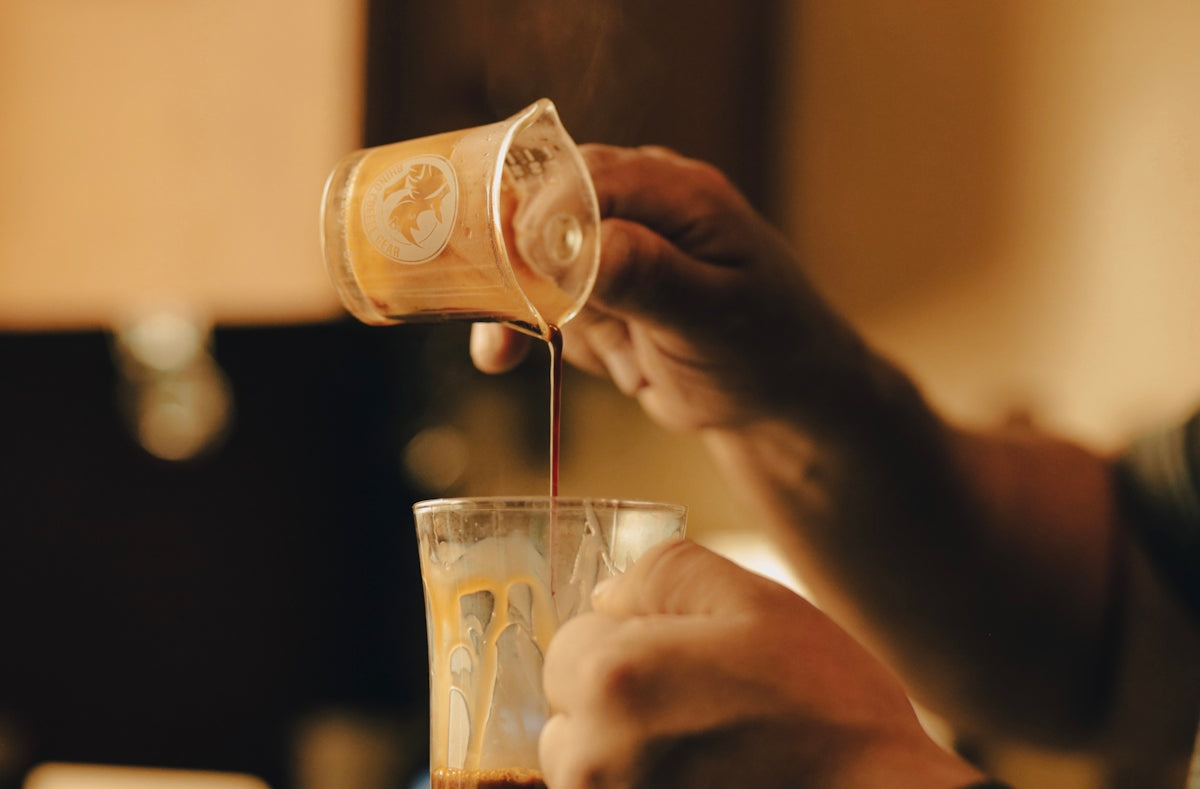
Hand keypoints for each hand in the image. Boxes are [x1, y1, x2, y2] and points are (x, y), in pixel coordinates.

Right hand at [472, 144, 882, 431]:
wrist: (780, 400)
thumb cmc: (765, 352)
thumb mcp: (709, 317)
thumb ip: (644, 274)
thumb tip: (566, 238)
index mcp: (675, 192)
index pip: (583, 176)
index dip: (530, 213)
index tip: (499, 263)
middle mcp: (639, 205)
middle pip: (541, 206)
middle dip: (506, 258)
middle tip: (479, 306)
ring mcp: (614, 245)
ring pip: (531, 254)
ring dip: (515, 303)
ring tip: (534, 355)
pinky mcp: (597, 287)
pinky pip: (538, 295)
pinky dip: (517, 324)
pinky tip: (500, 356)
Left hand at [538, 540, 985, 788]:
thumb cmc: (827, 710)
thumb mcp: (756, 603)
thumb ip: (666, 575)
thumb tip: (607, 597)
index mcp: (611, 677)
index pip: (568, 645)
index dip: (624, 643)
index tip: (681, 663)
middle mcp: (592, 757)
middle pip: (567, 715)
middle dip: (614, 705)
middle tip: (701, 711)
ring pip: (587, 769)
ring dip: (627, 758)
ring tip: (711, 756)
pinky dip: (647, 787)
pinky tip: (709, 782)